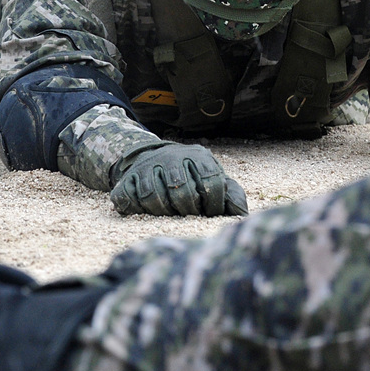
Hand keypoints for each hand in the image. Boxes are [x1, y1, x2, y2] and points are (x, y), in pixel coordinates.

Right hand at [110, 143, 248, 216]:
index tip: (211, 214)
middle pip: (181, 190)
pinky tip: (143, 211)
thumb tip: (241, 215)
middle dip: (188, 209)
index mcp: (197, 156)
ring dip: (163, 212)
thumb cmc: (191, 174)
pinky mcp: (127, 178)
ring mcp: (147, 166)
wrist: (155, 155)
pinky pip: (128, 197)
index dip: (213, 203)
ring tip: (170, 214)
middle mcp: (172, 157)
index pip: (210, 180)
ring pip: (153, 195)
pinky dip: (135, 208)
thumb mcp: (212, 177)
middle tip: (189, 215)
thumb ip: (229, 194)